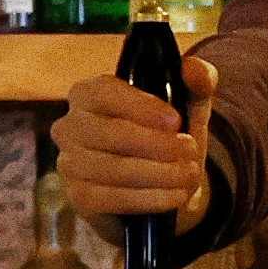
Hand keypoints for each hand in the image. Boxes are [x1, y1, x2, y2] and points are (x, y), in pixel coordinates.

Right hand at [56, 53, 215, 219]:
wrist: (159, 184)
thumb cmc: (166, 136)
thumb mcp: (188, 105)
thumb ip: (198, 80)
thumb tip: (194, 69)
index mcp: (88, 94)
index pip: (105, 93)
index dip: (140, 107)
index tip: (175, 121)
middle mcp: (70, 126)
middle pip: (110, 134)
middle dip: (156, 145)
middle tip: (190, 151)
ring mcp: (69, 164)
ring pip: (113, 169)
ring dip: (159, 174)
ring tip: (189, 174)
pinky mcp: (79, 197)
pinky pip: (112, 199)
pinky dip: (149, 199)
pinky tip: (175, 197)